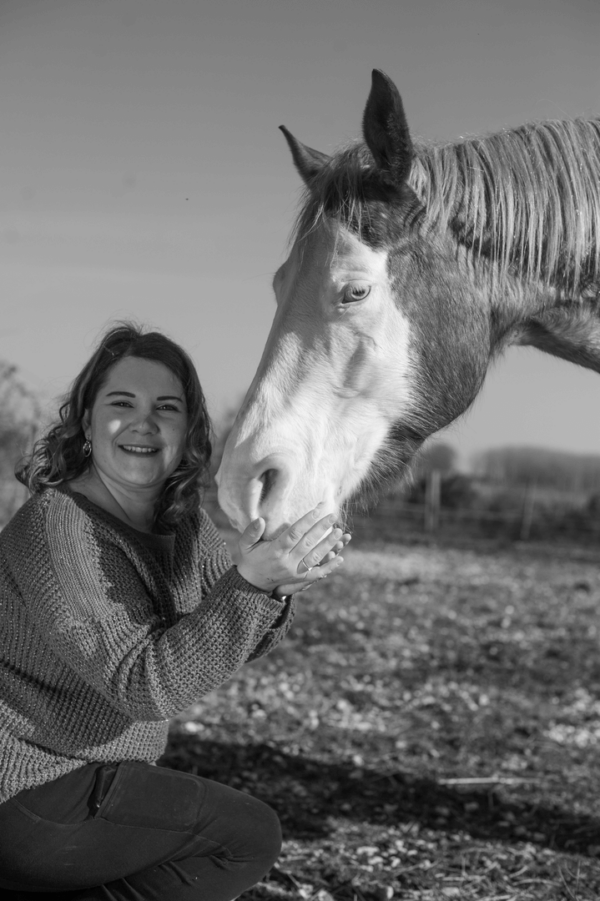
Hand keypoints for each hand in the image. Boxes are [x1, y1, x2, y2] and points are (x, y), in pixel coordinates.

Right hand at [235, 505, 350, 596]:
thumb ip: (250, 532)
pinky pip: (317, 573)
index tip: (317, 510)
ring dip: (328, 545)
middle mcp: (287, 562)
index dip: (306, 521)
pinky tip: (340, 558)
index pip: (293, 534)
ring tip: (340, 532)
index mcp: (275, 551)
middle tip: (333, 515)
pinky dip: (329, 567)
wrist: (252, 584)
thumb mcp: (245, 545)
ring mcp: (295, 572)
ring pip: (315, 557)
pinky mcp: (300, 579)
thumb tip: (260, 519)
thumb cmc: (250, 558)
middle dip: (322, 529)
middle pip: (307, 543)